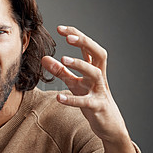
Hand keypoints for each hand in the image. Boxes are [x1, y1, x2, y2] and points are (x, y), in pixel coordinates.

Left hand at [41, 25, 127, 142]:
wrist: (108, 124)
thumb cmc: (92, 100)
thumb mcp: (74, 84)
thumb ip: (60, 71)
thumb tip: (44, 58)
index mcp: (94, 69)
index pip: (87, 47)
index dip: (76, 35)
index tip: (60, 28)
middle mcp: (99, 77)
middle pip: (99, 53)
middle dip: (85, 42)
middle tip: (69, 37)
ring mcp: (100, 91)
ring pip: (95, 74)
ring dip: (80, 65)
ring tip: (64, 59)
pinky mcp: (97, 107)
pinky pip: (86, 102)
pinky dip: (72, 100)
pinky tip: (59, 97)